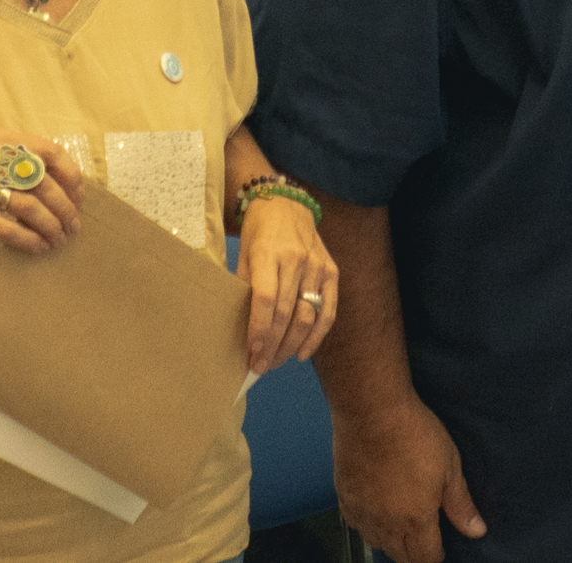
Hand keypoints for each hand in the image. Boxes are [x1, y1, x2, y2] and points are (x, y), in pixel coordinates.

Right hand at [0, 130, 84, 255]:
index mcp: (4, 139)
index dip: (72, 177)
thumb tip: (74, 192)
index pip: (52, 152)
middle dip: (65, 208)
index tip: (79, 199)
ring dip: (50, 227)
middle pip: (43, 182)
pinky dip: (29, 240)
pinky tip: (39, 247)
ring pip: (29, 207)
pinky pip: (7, 227)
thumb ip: (30, 168)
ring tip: (59, 240)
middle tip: (73, 227)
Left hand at [239, 193, 337, 373]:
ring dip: (291, 345)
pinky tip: (302, 353)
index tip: (251, 353)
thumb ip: (243, 288)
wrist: (286, 205)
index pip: (266, 298)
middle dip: (272, 345)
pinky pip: (327, 310)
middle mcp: (296, 260)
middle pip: (286, 312)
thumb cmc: (257, 234)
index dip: (259, 329)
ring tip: (276, 362)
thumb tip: (239, 330)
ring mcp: (318, 266)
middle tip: (260, 366)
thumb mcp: (243, 255)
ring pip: (307, 315)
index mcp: (268, 253)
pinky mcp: (332, 271)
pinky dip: (317, 336)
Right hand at [334, 393, 487, 562]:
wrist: (372, 413)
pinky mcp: (344, 498)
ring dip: (390, 542)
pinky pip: (356, 525)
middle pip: (399, 555)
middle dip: (414, 554)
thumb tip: (477, 531)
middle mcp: (385, 524)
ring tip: (402, 528)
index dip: (436, 557)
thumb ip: (461, 505)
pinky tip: (376, 513)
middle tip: (424, 540)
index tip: (441, 550)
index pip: (425, 558)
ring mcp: (362, 512)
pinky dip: (368, 525)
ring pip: (376, 543)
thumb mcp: (450, 468)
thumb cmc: (415, 435)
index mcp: (415, 520)